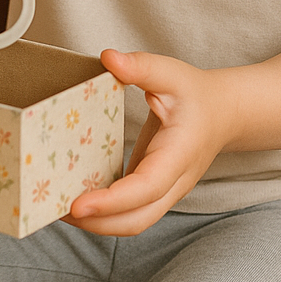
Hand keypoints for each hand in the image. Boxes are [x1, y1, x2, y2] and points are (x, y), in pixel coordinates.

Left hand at [64, 50, 233, 236]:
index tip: (78, 203)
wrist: (223, 113)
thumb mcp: (172, 73)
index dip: (111, 201)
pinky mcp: (155, 192)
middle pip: (136, 220)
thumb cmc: (197, 94)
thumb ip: (141, 66)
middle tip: (56, 208)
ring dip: (97, 223)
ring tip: (59, 207)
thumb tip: (108, 58)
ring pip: (133, 223)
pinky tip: (78, 198)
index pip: (146, 188)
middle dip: (96, 223)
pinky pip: (130, 213)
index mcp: (179, 155)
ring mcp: (166, 192)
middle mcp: (174, 182)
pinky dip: (104, 214)